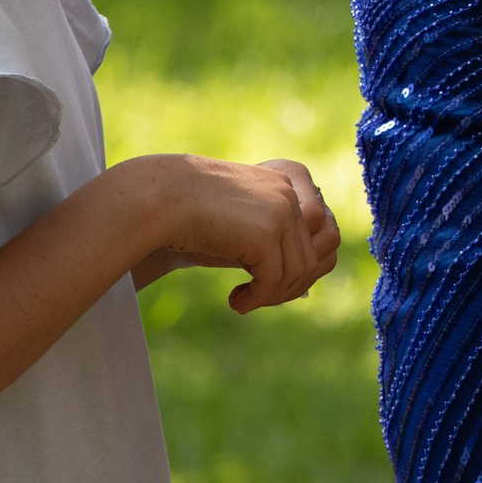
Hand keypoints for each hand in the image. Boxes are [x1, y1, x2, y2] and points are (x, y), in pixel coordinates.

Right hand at [136, 156, 341, 313]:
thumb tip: (307, 283)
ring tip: (245, 301)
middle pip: (315, 255)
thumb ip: (275, 238)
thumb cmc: (193, 213)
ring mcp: (280, 210)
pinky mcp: (265, 232)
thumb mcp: (243, 219)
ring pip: (298, 271)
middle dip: (290, 285)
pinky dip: (258, 298)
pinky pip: (274, 279)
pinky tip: (236, 302)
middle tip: (259, 298)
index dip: (303, 265)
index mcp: (290, 180)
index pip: (323, 232)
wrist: (158, 199)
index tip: (272, 282)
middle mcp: (290, 192)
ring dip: (274, 295)